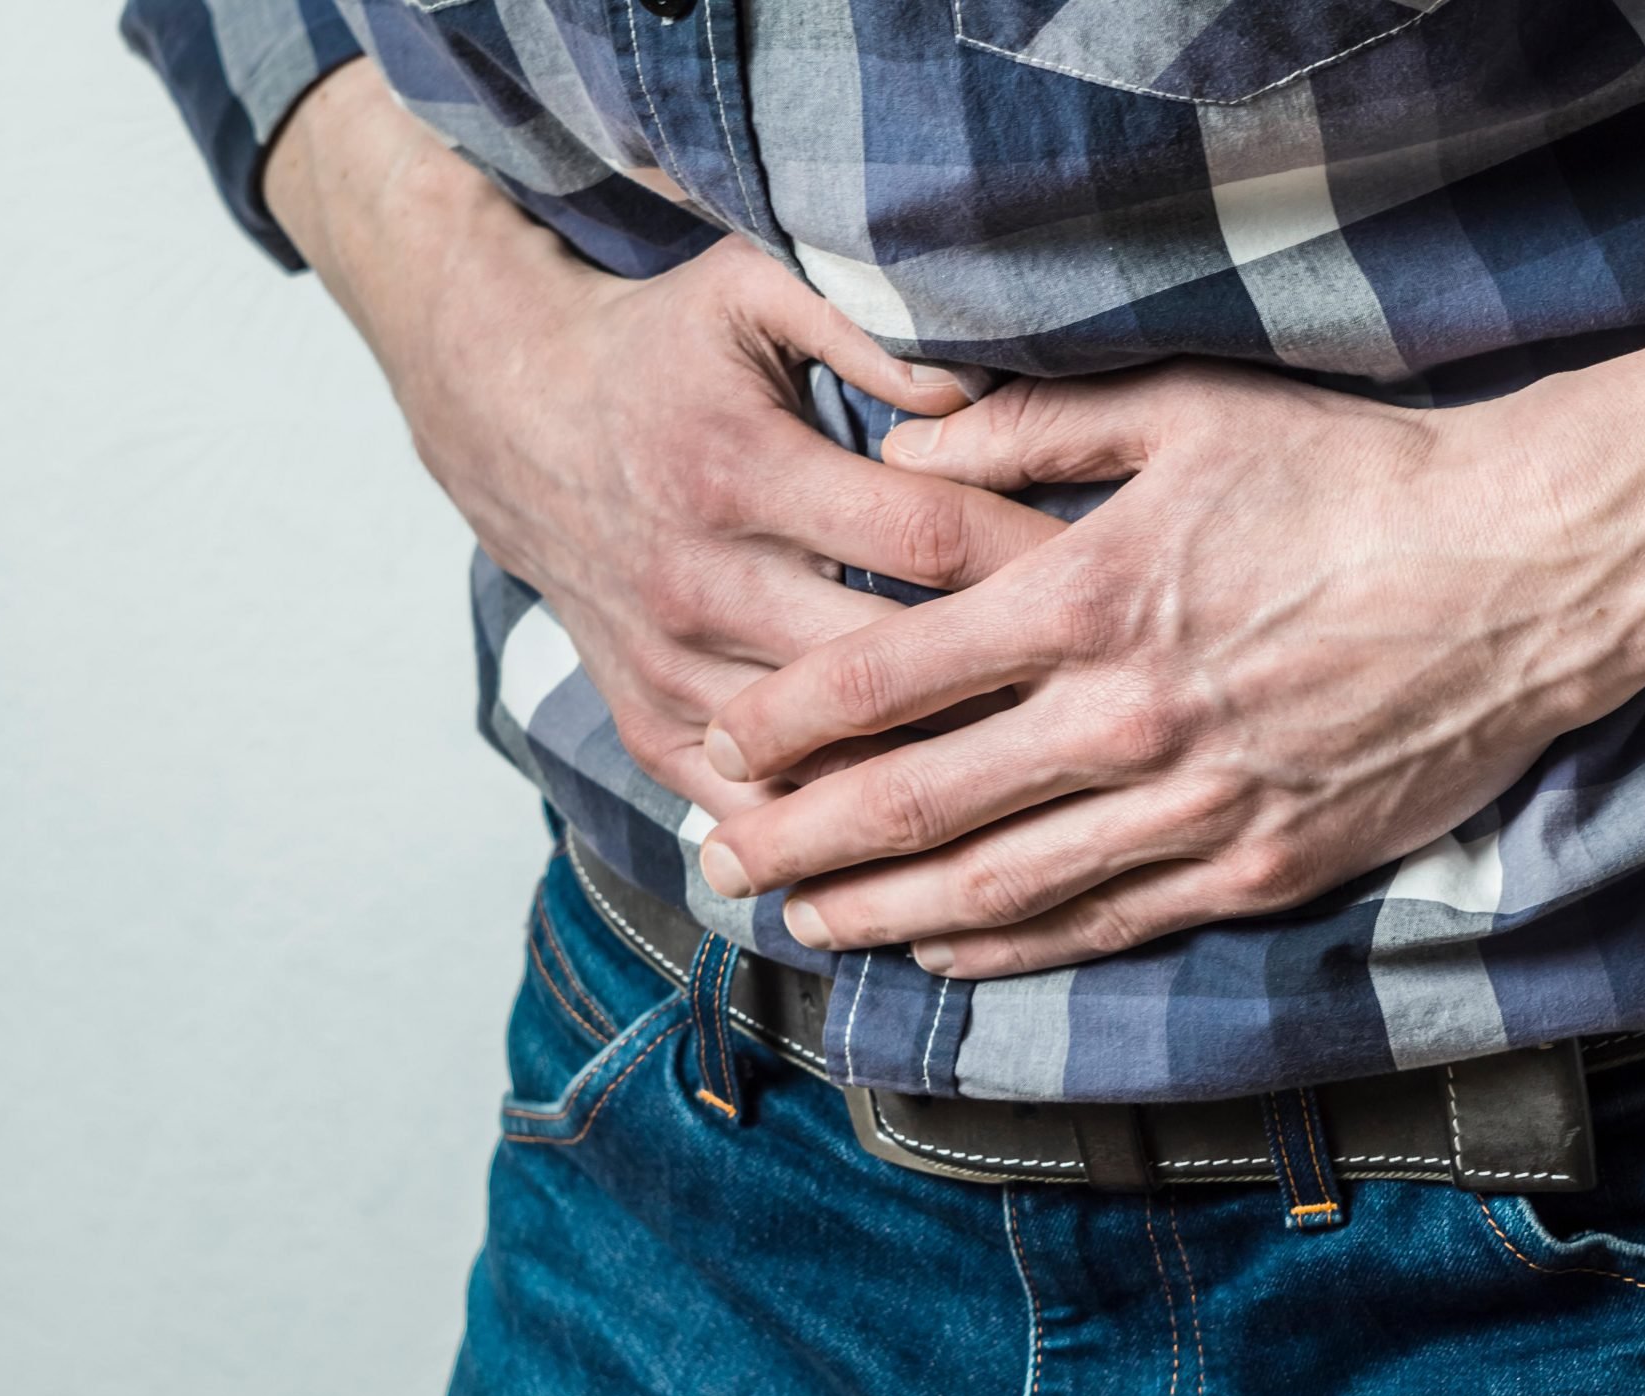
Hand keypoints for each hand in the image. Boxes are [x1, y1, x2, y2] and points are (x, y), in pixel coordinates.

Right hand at [262, 63, 1056, 814]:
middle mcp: (699, 583)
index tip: (1127, 578)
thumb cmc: (665, 352)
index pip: (927, 538)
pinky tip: (931, 854)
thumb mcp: (750, 292)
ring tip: (1051, 792)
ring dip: (935, 782)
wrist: (516, 422)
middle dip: (1007, 685)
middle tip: (1118, 699)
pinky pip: (757, 810)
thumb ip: (868, 330)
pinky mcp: (648, 726)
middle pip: (889, 667)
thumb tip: (981, 392)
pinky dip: (836, 839)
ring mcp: (669, 669)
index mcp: (740, 471)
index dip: (1036, 560)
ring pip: (826, 760)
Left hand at [694, 237, 1644, 975]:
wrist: (1527, 571)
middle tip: (719, 864)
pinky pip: (1108, 925)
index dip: (786, 724)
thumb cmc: (1353, 476)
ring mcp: (1196, 807)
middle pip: (920, 803)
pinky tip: (943, 955)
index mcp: (1091, 596)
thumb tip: (900, 449)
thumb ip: (1029, 426)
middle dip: (803, 840)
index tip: (720, 747)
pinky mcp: (1259, 867)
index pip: (889, 680)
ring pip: (1002, 886)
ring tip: (802, 924)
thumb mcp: (1187, 411)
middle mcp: (1127, 718)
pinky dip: (1013, 948)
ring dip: (885, 913)